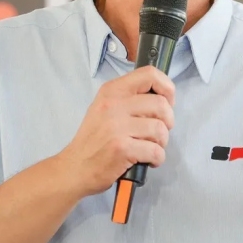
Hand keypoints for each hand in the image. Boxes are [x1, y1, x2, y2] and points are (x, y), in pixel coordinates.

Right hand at [58, 65, 174, 196]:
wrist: (74, 168)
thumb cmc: (94, 140)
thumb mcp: (105, 107)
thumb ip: (130, 98)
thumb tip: (163, 97)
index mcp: (112, 90)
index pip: (150, 74)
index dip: (167, 87)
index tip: (168, 102)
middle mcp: (114, 105)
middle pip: (161, 104)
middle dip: (168, 121)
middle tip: (158, 132)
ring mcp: (117, 127)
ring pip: (160, 129)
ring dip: (162, 142)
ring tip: (151, 147)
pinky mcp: (122, 148)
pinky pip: (155, 151)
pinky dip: (157, 158)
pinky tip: (148, 160)